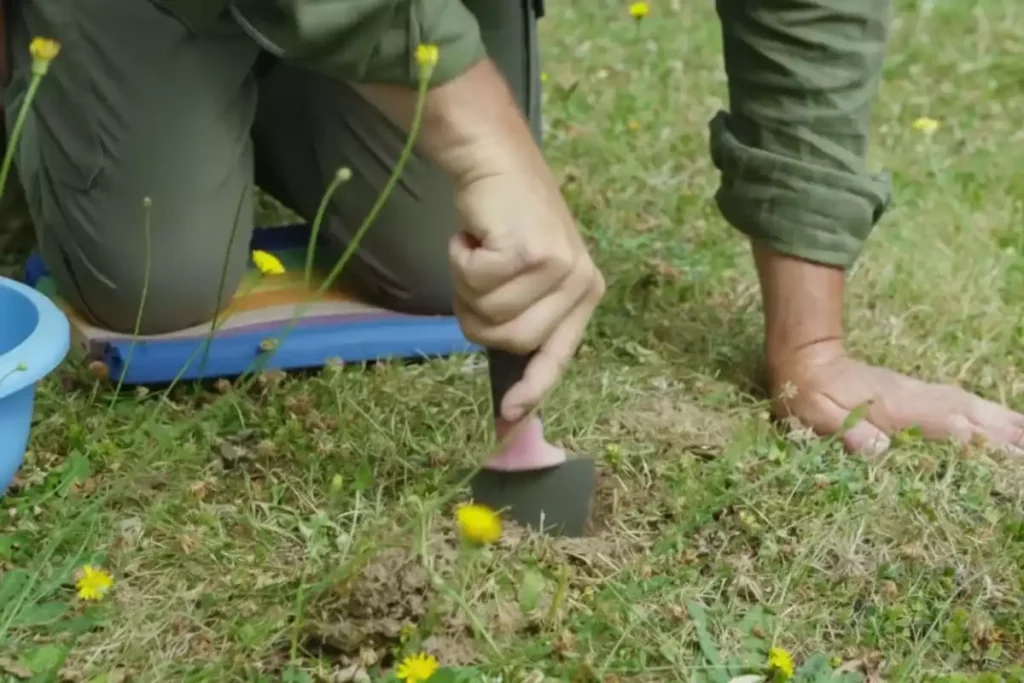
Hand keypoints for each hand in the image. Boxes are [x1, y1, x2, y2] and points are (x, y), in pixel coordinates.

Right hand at [358, 60, 604, 421]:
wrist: (495, 159)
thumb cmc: (504, 220)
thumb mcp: (527, 273)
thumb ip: (525, 317)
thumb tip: (510, 391)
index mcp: (584, 294)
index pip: (558, 355)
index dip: (532, 388)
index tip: (509, 416)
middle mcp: (580, 284)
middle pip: (510, 341)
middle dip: (477, 316)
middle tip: (476, 275)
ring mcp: (558, 268)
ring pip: (489, 317)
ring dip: (466, 287)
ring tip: (478, 251)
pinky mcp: (530, 253)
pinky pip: (475, 285)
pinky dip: (459, 262)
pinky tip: (472, 236)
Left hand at [754, 242, 1023, 454]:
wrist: (805, 357)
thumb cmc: (805, 393)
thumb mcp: (814, 414)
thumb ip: (845, 431)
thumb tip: (878, 450)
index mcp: (895, 408)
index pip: (948, 427)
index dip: (980, 446)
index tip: (1008, 463)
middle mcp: (915, 398)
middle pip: (971, 415)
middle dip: (1005, 434)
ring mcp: (919, 392)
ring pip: (971, 406)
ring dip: (1004, 422)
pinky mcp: (917, 393)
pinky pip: (962, 403)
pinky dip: (988, 413)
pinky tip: (1005, 424)